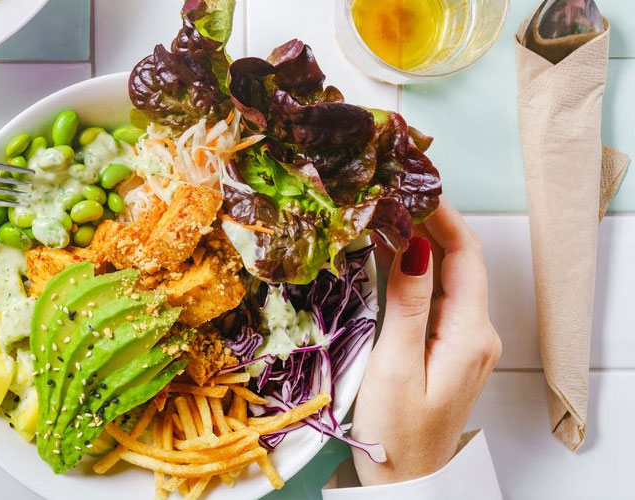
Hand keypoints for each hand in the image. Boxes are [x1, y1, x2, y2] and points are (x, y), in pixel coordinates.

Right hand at [351, 198, 501, 484]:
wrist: (407, 480)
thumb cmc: (396, 434)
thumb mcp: (395, 366)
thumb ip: (408, 305)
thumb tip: (415, 247)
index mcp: (470, 334)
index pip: (464, 255)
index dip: (441, 215)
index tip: (410, 186)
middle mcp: (478, 333)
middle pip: (459, 261)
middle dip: (428, 221)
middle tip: (389, 193)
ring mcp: (467, 342)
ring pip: (448, 277)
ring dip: (420, 244)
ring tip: (383, 215)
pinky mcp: (451, 349)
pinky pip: (439, 297)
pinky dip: (417, 271)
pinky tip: (390, 258)